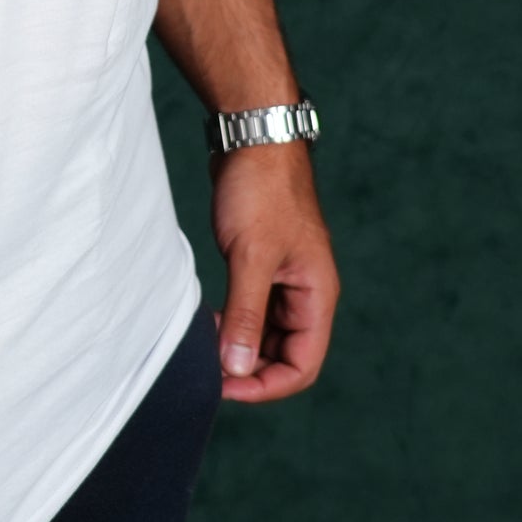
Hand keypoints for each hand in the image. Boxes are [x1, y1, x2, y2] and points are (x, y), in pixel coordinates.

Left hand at [208, 139, 339, 402]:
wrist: (252, 136)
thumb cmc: (260, 189)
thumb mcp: (251, 256)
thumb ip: (247, 313)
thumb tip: (237, 367)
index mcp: (317, 293)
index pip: (303, 365)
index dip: (266, 385)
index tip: (225, 385)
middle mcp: (307, 290)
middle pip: (286, 353)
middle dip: (250, 367)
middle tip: (207, 366)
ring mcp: (285, 276)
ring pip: (268, 331)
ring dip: (240, 343)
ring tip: (204, 341)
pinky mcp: (264, 261)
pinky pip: (254, 307)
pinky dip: (234, 318)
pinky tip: (209, 316)